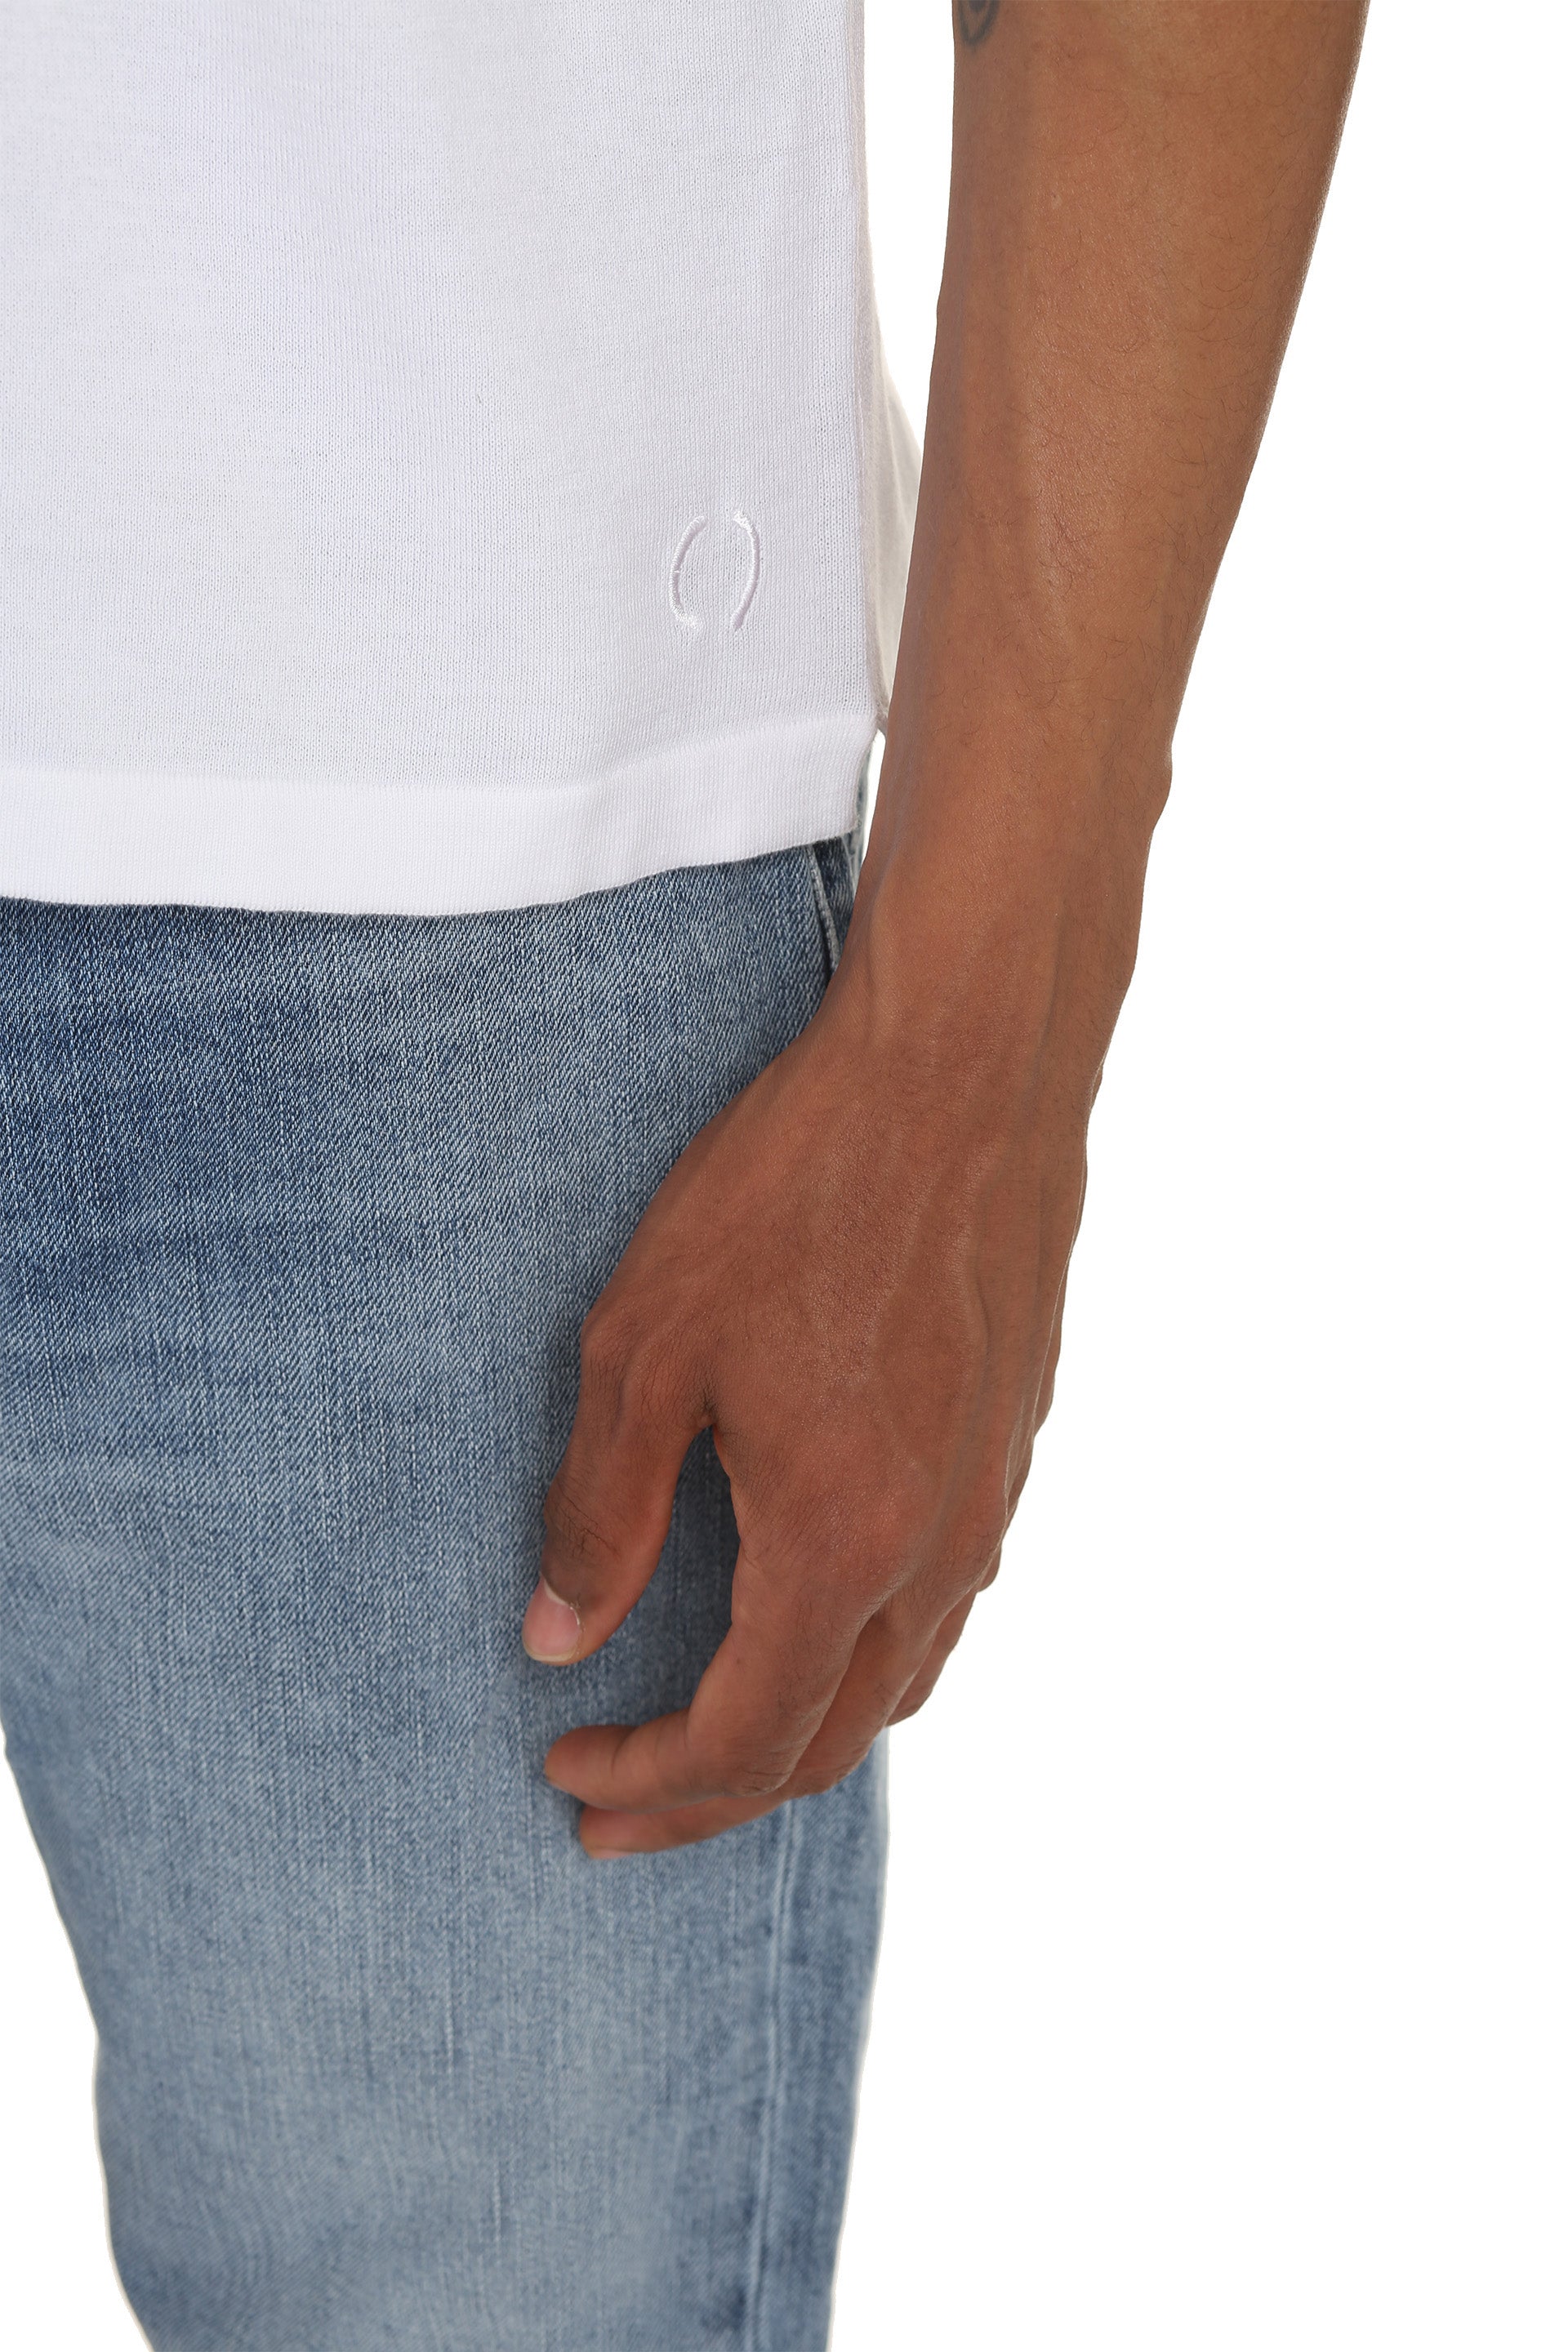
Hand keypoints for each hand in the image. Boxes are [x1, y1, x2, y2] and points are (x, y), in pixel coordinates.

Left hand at [525, 805, 1129, 1853]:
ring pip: (905, 1680)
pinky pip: (948, 1599)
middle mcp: (938, 1549)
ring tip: (715, 1730)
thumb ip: (602, 1511)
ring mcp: (992, 1497)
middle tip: (621, 1804)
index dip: (648, 1782)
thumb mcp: (646, 1346)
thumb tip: (557, 1640)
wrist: (962, 1070)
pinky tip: (817, 1602)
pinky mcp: (1014, 1439)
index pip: (743, 1738)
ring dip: (802, 1730)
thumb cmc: (793, 1190)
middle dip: (718, 1796)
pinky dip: (871, 1651)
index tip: (565, 1771)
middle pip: (832, 1742)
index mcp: (843, 1543)